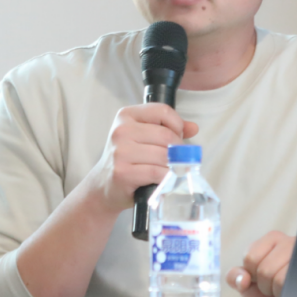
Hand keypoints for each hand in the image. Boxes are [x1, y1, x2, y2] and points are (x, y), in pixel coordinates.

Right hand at [84, 104, 198, 213]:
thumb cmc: (127, 160)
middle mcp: (121, 130)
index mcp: (126, 115)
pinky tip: (164, 179)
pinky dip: (166, 177)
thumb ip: (168, 129)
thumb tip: (193, 127)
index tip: (177, 137)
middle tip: (177, 159)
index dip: (177, 125)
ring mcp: (120, 152)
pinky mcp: (123, 172)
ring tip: (170, 170)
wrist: (103, 186)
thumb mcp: (143, 137)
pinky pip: (156, 172)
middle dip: (177, 149)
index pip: (162, 111)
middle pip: (166, 135)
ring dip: (173, 165)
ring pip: (163, 155)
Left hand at [226, 231, 294, 296]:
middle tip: (275, 286)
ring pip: (278, 278)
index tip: (262, 277)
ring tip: (285, 289)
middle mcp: (291, 241)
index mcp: (273, 239)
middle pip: (264, 270)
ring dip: (277, 292)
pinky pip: (289, 285)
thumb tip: (243, 279)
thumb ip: (235, 277)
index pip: (250, 258)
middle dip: (265, 286)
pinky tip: (293, 291)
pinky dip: (286, 295)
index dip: (252, 275)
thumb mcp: (249, 284)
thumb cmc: (272, 294)